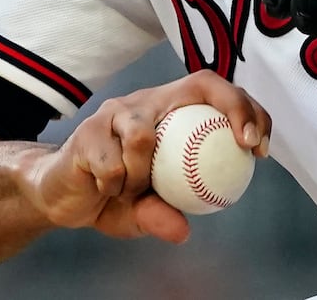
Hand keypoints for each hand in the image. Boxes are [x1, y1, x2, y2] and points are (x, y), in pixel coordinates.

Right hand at [22, 70, 270, 243]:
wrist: (57, 195)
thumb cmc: (110, 196)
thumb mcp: (141, 212)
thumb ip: (161, 215)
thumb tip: (183, 230)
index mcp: (167, 111)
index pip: (212, 90)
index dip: (243, 107)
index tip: (259, 145)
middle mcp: (144, 102)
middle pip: (196, 86)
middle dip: (233, 109)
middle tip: (245, 145)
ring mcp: (115, 112)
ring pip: (144, 134)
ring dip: (143, 173)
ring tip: (132, 189)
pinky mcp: (87, 130)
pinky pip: (112, 164)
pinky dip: (113, 186)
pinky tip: (104, 189)